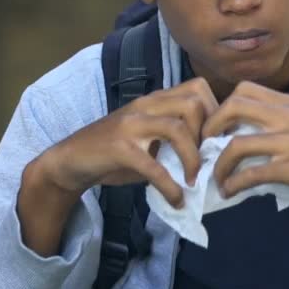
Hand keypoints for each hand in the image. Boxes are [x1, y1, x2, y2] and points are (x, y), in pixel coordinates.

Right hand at [39, 77, 217, 206]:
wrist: (71, 160)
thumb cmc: (115, 152)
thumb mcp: (150, 139)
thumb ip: (176, 140)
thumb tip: (212, 159)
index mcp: (155, 100)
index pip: (198, 89)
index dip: (215, 114)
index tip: (217, 142)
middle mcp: (145, 105)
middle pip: (193, 103)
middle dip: (208, 134)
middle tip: (208, 160)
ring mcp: (131, 124)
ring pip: (177, 128)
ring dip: (193, 159)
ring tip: (194, 181)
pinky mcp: (119, 148)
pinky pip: (153, 166)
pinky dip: (170, 186)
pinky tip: (176, 199)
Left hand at [202, 81, 288, 215]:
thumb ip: (281, 125)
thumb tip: (243, 139)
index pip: (243, 91)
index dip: (219, 108)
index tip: (213, 131)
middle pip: (233, 107)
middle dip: (210, 128)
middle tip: (204, 150)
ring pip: (237, 144)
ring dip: (218, 164)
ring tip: (215, 179)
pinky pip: (252, 173)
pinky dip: (234, 183)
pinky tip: (230, 192)